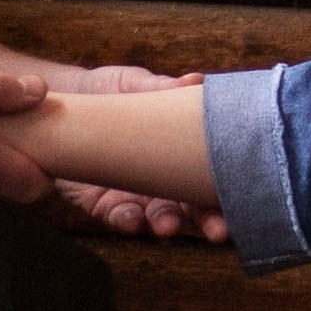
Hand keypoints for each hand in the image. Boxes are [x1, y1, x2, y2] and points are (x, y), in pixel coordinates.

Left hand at [54, 62, 228, 240]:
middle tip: (219, 230)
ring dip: (167, 224)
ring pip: (160, 219)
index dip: (229, 192)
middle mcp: (165, 181)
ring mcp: (137, 195)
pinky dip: (127, 220)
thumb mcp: (136, 84)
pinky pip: (120, 218)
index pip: (212, 178)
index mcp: (181, 154)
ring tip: (168, 226)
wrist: (66, 102)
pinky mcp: (105, 205)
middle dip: (209, 222)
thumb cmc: (111, 91)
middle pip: (194, 207)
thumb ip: (162, 87)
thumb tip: (193, 80)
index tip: (244, 203)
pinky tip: (131, 219)